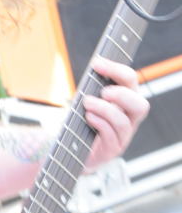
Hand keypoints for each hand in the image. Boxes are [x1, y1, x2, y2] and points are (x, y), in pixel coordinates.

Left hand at [84, 55, 148, 170]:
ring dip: (105, 109)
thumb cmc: (82, 120)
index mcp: (125, 101)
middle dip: (123, 95)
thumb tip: (93, 68)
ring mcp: (122, 136)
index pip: (130, 81)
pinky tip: (88, 117)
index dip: (116, 70)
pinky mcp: (112, 149)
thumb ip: (92, 87)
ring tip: (87, 103)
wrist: (72, 149)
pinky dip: (99, 123)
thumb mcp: (87, 100)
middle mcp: (129, 119)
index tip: (97, 63)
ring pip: (123, 122)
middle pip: (141, 105)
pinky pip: (111, 136)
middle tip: (104, 92)